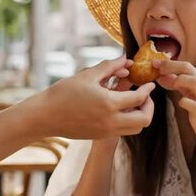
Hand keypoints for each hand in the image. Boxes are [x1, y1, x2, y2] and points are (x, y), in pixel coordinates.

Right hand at [40, 56, 154, 139]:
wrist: (45, 116)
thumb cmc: (63, 93)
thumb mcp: (88, 75)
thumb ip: (110, 66)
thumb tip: (126, 59)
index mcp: (109, 104)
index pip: (139, 98)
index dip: (147, 90)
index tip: (150, 83)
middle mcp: (111, 121)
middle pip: (144, 120)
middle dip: (149, 107)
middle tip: (145, 96)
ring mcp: (106, 131)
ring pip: (135, 129)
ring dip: (140, 116)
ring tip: (133, 102)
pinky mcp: (100, 136)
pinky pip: (123, 130)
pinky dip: (128, 120)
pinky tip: (119, 108)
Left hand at [152, 60, 195, 149]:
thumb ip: (182, 84)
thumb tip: (163, 75)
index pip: (188, 65)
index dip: (170, 63)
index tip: (155, 63)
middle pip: (188, 68)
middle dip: (170, 66)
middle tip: (156, 67)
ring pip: (194, 81)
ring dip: (179, 79)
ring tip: (168, 84)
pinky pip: (192, 104)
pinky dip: (184, 102)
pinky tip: (180, 103)